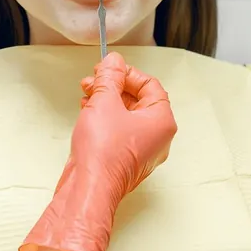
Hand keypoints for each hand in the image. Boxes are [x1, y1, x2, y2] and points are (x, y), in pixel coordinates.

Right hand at [19, 52, 177, 250]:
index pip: (150, 85)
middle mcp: (157, 137)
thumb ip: (110, 77)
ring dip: (106, 101)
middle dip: (114, 86)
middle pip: (139, 100)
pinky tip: (88, 112)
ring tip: (87, 94)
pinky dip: (105, 118)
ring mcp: (142, 151)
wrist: (88, 188)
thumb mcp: (104, 102)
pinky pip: (119, 131)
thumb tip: (113, 63)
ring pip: (127, 116)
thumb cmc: (103, 154)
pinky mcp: (124, 159)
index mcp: (162, 121)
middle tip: (95, 79)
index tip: (109, 68)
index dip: (128, 73)